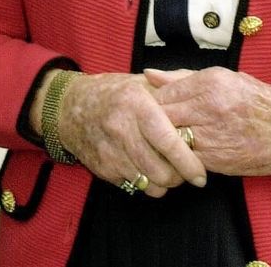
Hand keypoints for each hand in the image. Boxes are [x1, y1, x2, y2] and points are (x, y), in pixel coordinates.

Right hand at [33, 71, 206, 197]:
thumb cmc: (113, 94)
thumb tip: (196, 101)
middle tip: (185, 172)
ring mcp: (110, 151)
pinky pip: (135, 187)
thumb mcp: (140, 83)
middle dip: (179, 177)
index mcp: (136, 104)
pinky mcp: (103, 169)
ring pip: (150, 184)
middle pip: (161, 170)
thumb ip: (169, 90)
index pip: (168, 141)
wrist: (70, 107)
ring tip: (167, 170)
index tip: (200, 174)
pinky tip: (146, 167)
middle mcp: (121, 128)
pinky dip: (146, 183)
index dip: (188, 162)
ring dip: (164, 183)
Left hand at [145, 67, 270, 176]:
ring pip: (172, 141)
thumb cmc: (251, 98)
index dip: (152, 101)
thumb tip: (149, 74)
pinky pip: (187, 159)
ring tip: (161, 138)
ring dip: (164, 141)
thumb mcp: (220, 77)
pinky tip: (179, 151)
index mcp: (209, 84)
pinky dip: (180, 156)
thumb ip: (181, 77)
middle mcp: (209, 110)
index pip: (164, 94)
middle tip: (148, 123)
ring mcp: (213, 137)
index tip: (149, 105)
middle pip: (163, 118)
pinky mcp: (217, 161)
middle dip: (153, 122)